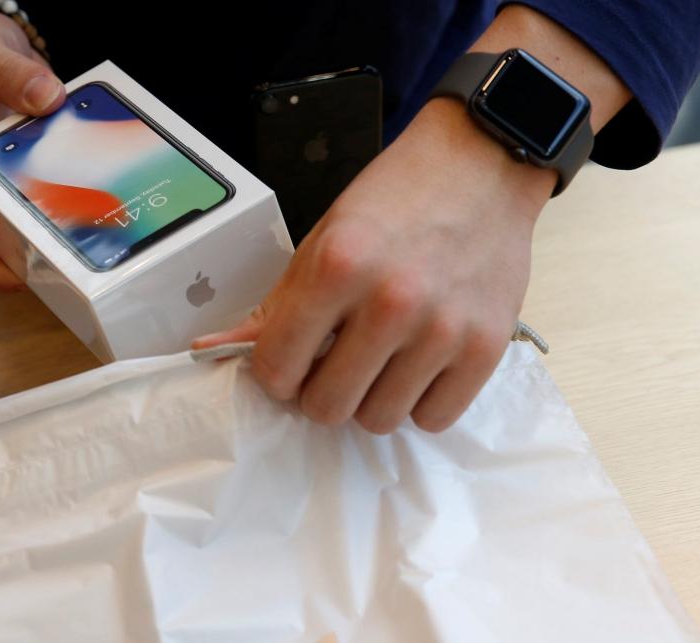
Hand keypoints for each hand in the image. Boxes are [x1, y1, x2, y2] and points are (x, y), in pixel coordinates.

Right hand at [0, 4, 64, 288]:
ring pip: (22, 233)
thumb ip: (8, 72)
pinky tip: (97, 207)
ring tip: (91, 246)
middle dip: (31, 266)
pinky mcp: (24, 174)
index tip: (25, 274)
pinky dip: (65, 211)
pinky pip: (43, 204)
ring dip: (52, 244)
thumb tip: (45, 96)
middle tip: (74, 266)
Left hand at [194, 98, 555, 433]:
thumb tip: (214, 349)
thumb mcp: (324, 239)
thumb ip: (277, 304)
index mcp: (338, 267)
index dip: (276, 373)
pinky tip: (418, 368)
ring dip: (371, 400)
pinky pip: (434, 419)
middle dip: (321, 392)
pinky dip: (420, 403)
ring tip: (381, 362)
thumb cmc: (397, 198)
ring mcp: (443, 329)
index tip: (289, 362)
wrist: (482, 164)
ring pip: (379, 421)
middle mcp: (391, 302)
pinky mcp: (485, 348)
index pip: (278, 368)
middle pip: (328, 406)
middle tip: (335, 365)